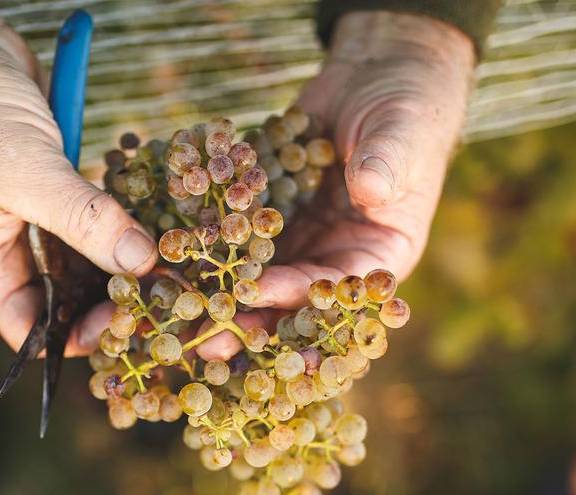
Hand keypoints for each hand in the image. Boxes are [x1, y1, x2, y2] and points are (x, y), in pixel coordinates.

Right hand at [0, 0, 155, 354]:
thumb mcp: (27, 174)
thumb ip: (85, 222)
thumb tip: (139, 263)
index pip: (28, 328)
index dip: (73, 337)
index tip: (125, 324)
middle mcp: (7, 248)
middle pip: (63, 300)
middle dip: (107, 304)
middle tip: (160, 300)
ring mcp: (34, 217)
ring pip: (84, 261)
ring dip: (120, 265)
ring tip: (168, 272)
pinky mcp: (58, 187)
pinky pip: (96, 220)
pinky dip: (122, 225)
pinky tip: (156, 231)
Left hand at [199, 10, 474, 359]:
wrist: (378, 77)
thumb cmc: (407, 110)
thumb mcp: (403, 134)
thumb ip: (388, 163)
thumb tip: (370, 187)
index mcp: (378, 257)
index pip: (334, 287)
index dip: (295, 293)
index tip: (253, 294)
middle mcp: (334, 258)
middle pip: (288, 298)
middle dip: (246, 317)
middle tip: (202, 336)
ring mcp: (299, 240)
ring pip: (256, 276)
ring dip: (218, 295)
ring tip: (174, 311)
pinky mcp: (269, 216)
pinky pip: (235, 235)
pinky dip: (204, 246)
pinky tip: (167, 257)